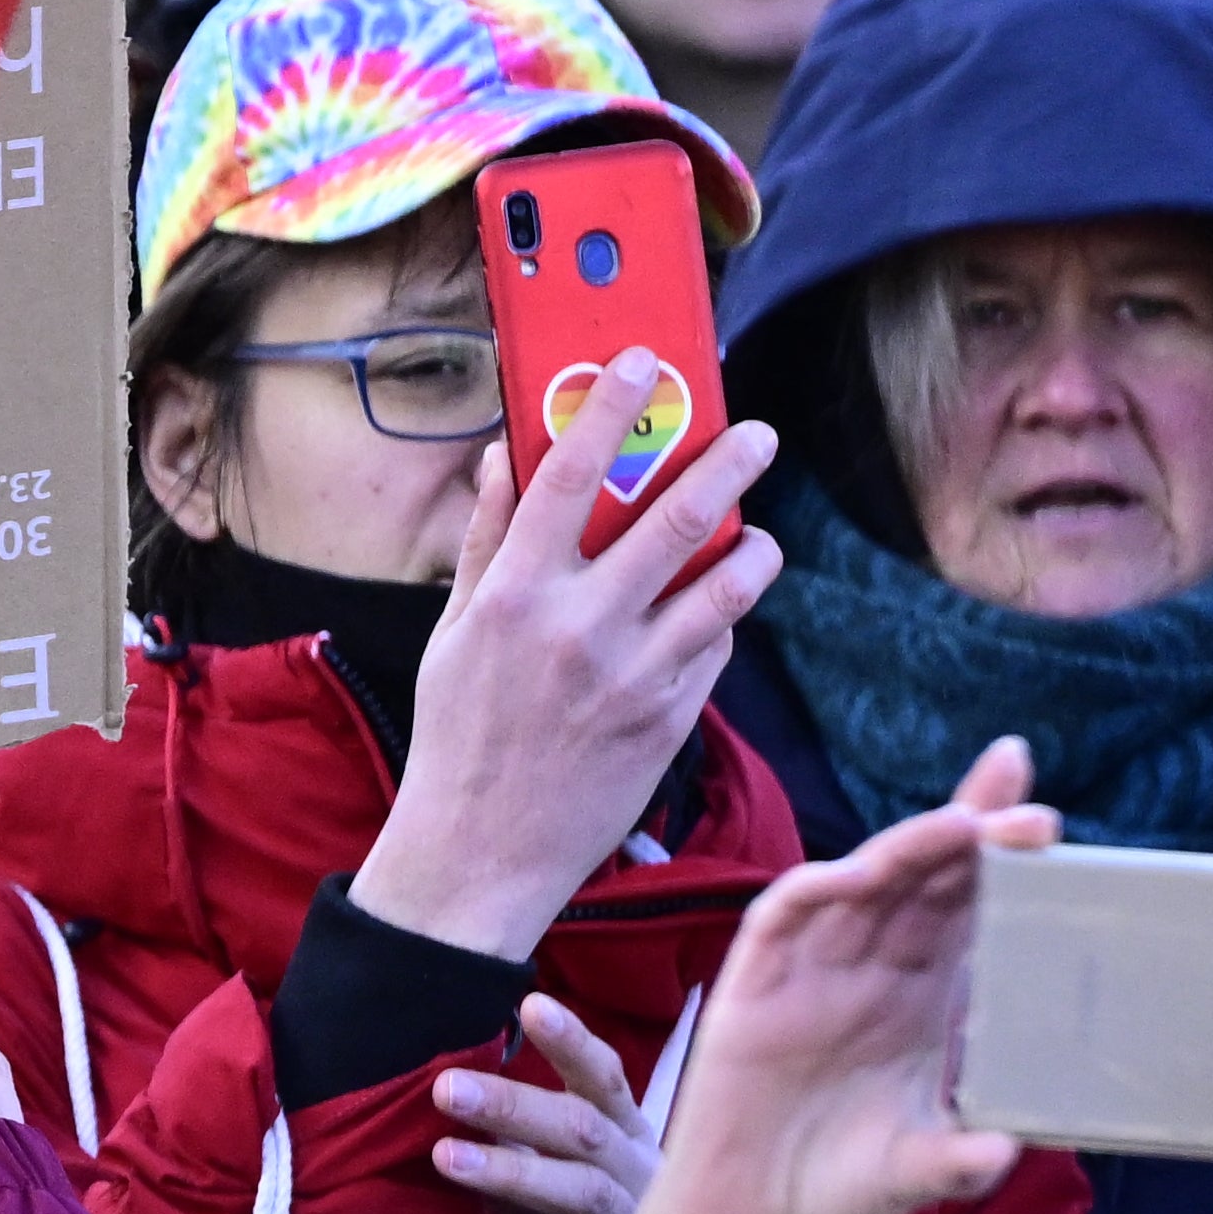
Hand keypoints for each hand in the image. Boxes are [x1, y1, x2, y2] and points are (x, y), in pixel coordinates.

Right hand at [348, 352, 781, 966]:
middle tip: (755, 432)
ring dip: (753, 543)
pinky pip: (716, 644)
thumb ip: (484, 539)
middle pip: (676, 516)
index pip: (572, 473)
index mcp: (513, 592)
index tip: (642, 361)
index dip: (610, 406)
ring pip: (724, 582)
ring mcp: (634, 674)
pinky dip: (720, 616)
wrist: (482, 852)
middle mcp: (579, 625)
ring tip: (759, 532)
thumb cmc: (459, 733)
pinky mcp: (672, 717)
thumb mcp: (453, 630)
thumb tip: (503, 458)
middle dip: (727, 462)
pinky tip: (710, 611)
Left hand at [440, 993, 659, 1213]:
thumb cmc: (607, 1207)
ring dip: (513, 1172)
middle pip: (583, 1131)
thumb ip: (533, 1123)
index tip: (531, 1006)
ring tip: (444, 1156)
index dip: (573, 1044)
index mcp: (627, 1134)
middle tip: (447, 1088)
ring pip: (580, 1193)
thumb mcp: (580, 1157)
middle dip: (517, 1106)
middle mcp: (638, 1174)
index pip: (605, 1080)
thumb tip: (461, 1080)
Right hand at [572, 739, 1050, 1213]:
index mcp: (919, 1004)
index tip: (1051, 818)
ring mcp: (808, 979)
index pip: (963, 910)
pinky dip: (813, 893)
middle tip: (1031, 810)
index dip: (999, 860)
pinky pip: (778, 924)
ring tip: (964, 828)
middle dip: (973, 836)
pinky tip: (851, 874)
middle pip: (922, 881)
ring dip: (908, 853)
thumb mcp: (920, 1170)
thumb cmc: (834, 1195)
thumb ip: (963, 1158)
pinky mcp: (750, 995)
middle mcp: (868, 977)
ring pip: (860, 889)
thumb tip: (1007, 1147)